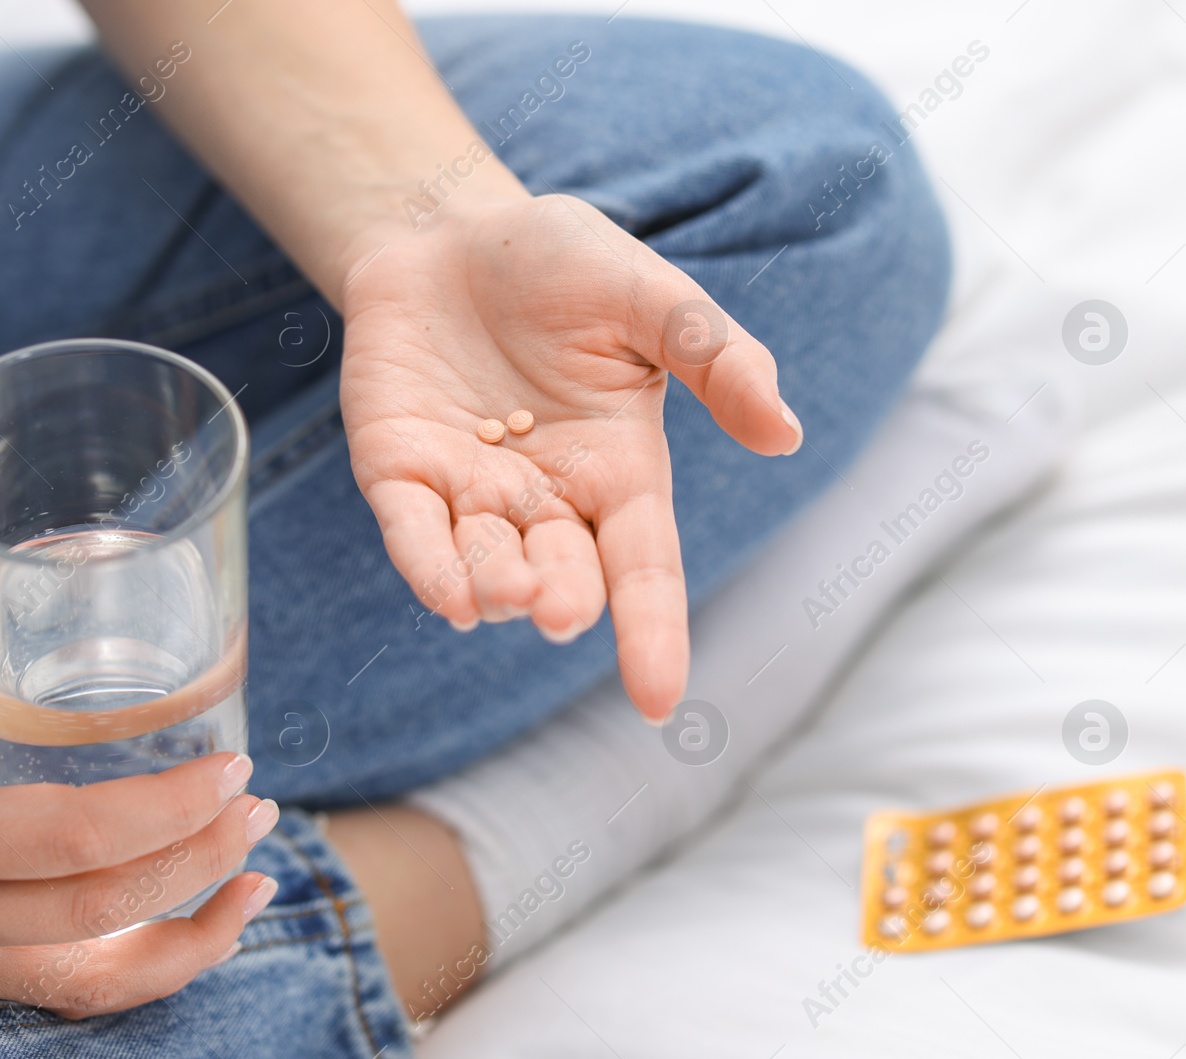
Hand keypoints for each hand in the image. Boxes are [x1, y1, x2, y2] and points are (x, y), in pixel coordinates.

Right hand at [0, 609, 277, 1018]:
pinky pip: (55, 991)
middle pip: (97, 916)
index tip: (234, 770)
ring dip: (188, 937)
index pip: (74, 842)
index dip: (171, 811)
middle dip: (200, 864)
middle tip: (260, 809)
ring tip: (257, 884)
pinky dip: (136, 969)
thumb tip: (100, 576)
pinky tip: (190, 928)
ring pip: (87, 982)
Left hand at [340, 193, 801, 720]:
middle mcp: (545, 498)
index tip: (659, 702)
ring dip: (495, 586)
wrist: (451, 229)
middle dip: (563, 598)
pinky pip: (413, 531)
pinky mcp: (400, 470)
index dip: (653, 632)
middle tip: (559, 608)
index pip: (644, 567)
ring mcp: (469, 490)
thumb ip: (716, 358)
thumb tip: (785, 435)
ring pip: (486, 564)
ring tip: (507, 589)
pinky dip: (427, 564)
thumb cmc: (562, 266)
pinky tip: (447, 595)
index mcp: (617, 470)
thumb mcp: (652, 299)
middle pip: (563, 574)